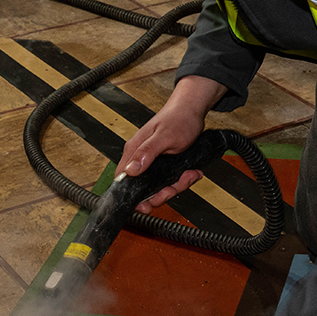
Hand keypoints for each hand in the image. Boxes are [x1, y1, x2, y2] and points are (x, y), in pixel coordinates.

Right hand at [118, 75, 226, 212]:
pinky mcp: (164, 165)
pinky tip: (191, 171)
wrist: (193, 109)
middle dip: (162, 193)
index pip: (123, 181)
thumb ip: (147, 152)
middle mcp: (140, 158)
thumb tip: (130, 170)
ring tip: (189, 174)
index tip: (146, 206)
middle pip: (143, 189)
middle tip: (175, 187)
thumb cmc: (178, 118)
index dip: (133, 198)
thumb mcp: (164, 136)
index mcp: (134, 151)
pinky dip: (182, 179)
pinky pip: (170, 180)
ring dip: (176, 185)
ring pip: (159, 187)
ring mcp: (152, 162)